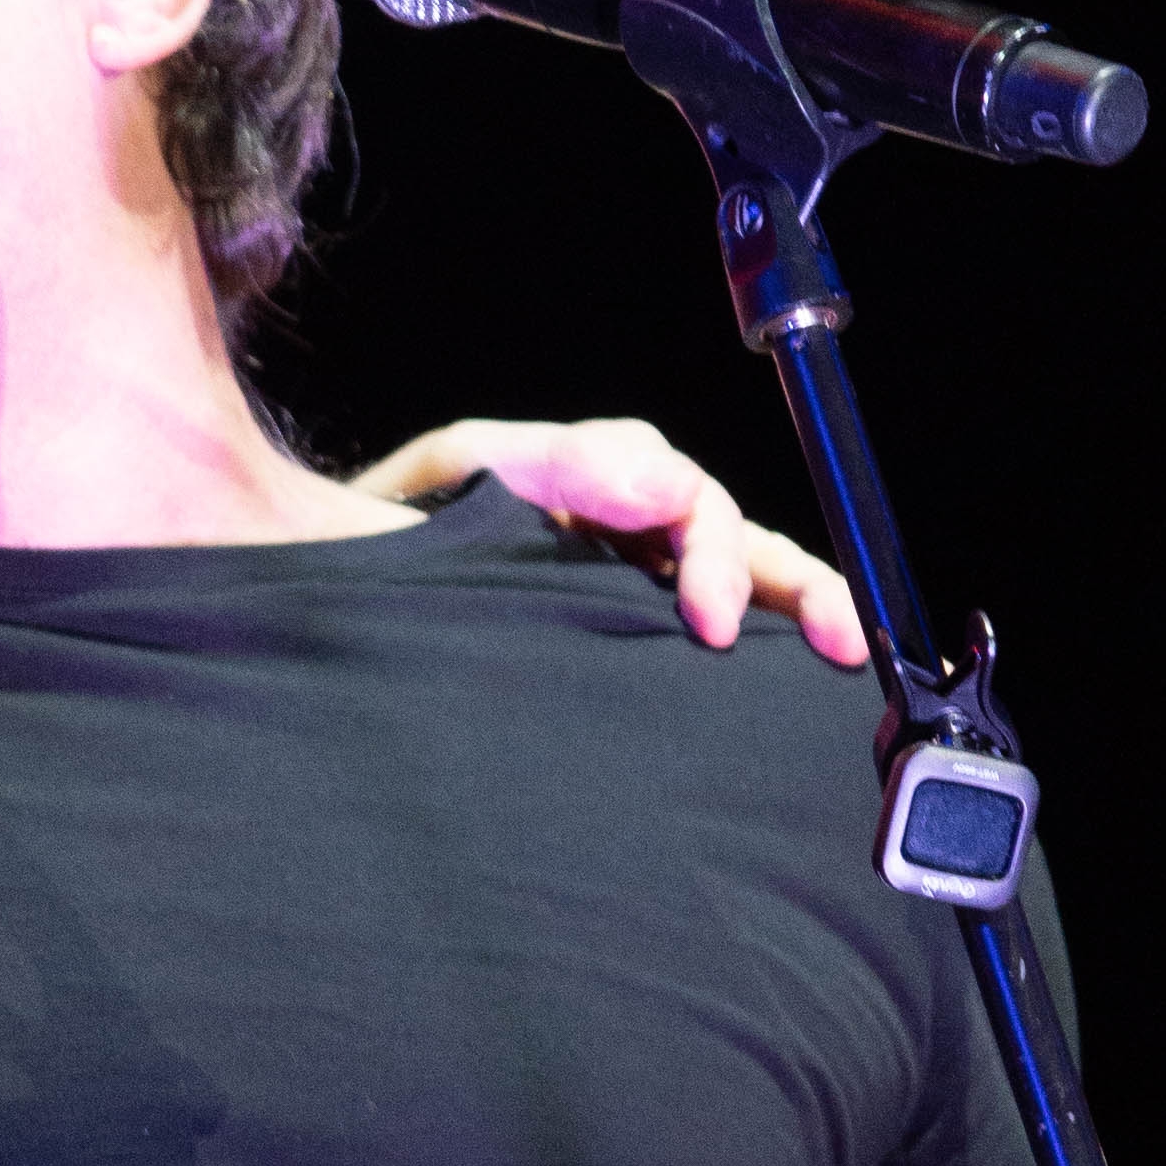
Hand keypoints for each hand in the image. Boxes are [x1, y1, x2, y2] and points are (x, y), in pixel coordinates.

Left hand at [352, 416, 870, 665]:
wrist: (322, 594)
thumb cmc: (385, 528)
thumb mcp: (463, 470)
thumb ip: (562, 462)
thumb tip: (668, 482)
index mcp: (597, 486)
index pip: (694, 501)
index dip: (717, 554)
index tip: (707, 619)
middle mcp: (624, 538)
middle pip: (742, 549)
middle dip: (803, 589)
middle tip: (837, 643)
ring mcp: (620, 597)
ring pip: (740, 600)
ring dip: (795, 623)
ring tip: (843, 666)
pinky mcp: (606, 657)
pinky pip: (696, 658)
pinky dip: (756, 668)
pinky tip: (789, 702)